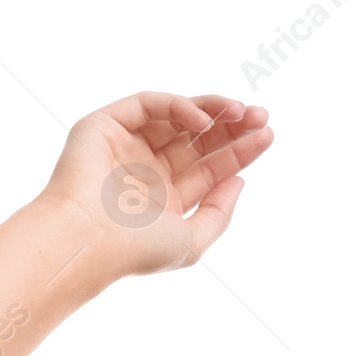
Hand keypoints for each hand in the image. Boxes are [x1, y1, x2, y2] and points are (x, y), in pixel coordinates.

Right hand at [41, 90, 272, 279]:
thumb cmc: (136, 249)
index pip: (209, 168)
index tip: (267, 136)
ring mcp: (127, 146)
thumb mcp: (191, 240)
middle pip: (198, 140)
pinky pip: (148, 105)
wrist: (88, 240)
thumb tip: (240, 180)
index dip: (239, 151)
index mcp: (166, 199)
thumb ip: (218, 213)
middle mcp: (148, 171)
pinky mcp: (106, 125)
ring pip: (177, 118)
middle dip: (231, 127)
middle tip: (261, 116)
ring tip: (242, 111)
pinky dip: (177, 107)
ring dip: (211, 110)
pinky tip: (202, 119)